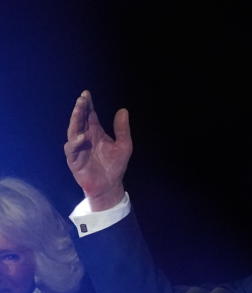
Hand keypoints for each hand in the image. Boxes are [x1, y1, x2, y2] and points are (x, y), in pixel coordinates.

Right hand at [64, 90, 132, 210]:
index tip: (86, 94)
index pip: (89, 115)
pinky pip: (72, 149)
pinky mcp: (74, 159)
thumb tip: (123, 110)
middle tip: (82, 99)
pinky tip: (82, 136)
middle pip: (80, 120)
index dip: (87, 104)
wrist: (110, 185)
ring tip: (79, 110)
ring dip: (75, 120)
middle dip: (80, 109)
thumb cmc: (115, 165)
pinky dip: (76, 142)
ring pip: (73, 131)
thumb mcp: (124, 146)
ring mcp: (78, 147)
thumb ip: (122, 129)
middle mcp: (84, 137)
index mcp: (95, 132)